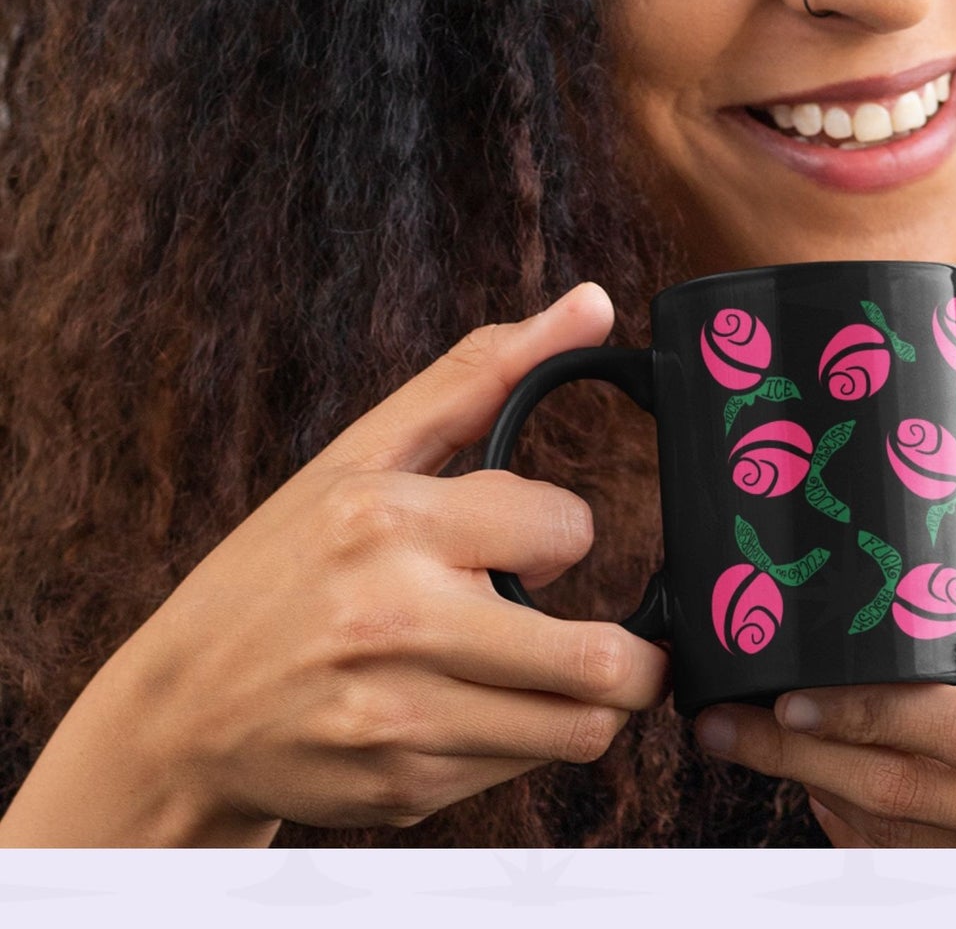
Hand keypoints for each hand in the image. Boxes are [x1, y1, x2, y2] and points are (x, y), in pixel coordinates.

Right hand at [1, 283, 667, 844]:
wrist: (183, 707)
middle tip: (624, 635)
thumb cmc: (285, 562)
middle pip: (601, 660)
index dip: (562, 530)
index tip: (533, 538)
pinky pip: (524, 768)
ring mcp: (400, 718)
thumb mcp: (366, 452)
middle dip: (635, 650)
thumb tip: (595, 304)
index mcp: (389, 521)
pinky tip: (481, 705)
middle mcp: (396, 622)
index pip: (568, 526)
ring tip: (553, 668)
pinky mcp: (404, 788)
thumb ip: (484, 372)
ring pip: (581, 727)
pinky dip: (525, 736)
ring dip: (590, 699)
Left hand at [692, 450, 955, 847]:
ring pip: (908, 852)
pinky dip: (864, 841)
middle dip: (806, 757)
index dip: (879, 711)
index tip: (795, 688)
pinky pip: (927, 883)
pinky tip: (821, 792)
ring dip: (821, 797)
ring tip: (749, 743)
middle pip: (918, 798)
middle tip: (722, 720)